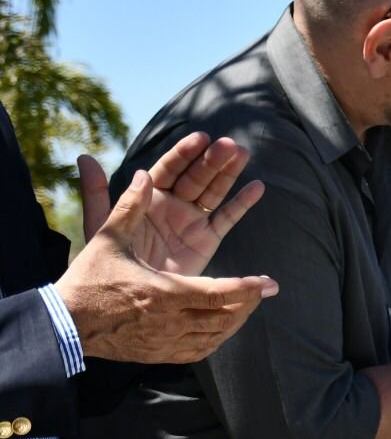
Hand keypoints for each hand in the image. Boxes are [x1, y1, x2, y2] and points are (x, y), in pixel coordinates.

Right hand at [55, 168, 278, 362]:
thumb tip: (144, 174)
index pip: (218, 292)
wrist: (63, 324)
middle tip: (265, 291)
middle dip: (249, 303)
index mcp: (164, 292)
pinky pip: (198, 351)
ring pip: (215, 336)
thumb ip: (129, 207)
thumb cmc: (87, 279)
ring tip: (249, 306)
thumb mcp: (107, 240)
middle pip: (224, 317)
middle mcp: (169, 321)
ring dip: (236, 321)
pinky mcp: (158, 355)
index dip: (247, 288)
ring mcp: (165, 342)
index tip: (269, 283)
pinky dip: (216, 339)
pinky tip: (222, 329)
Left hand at [81, 131, 265, 277]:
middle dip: (212, 160)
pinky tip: (257, 187)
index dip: (184, 153)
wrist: (132, 300)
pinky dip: (242, 203)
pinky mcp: (207, 240)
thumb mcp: (101, 227)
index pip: (169, 169)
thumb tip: (85, 158)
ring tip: (243, 153)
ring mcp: (191, 221)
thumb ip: (96, 193)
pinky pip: (227, 218)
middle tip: (229, 144)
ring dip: (228, 173)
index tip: (201, 138)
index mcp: (148, 197)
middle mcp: (172, 204)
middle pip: (195, 177)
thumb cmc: (111, 264)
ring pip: (214, 191)